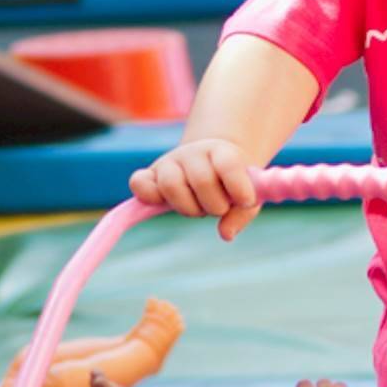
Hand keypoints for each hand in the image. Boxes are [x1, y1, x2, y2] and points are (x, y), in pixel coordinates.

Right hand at [129, 138, 258, 240]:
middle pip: (202, 180)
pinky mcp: (149, 176)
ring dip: (188, 207)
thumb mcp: (246, 196)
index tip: (247, 201)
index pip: (228, 165)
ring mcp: (169, 162)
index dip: (238, 187)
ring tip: (198, 208)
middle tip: (219, 208)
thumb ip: (242, 213)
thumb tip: (226, 234)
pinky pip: (139, 183)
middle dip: (215, 204)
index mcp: (222, 151)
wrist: (211, 164)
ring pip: (171, 185)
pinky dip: (150, 196)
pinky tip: (165, 204)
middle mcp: (193, 152)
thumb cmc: (233, 185)